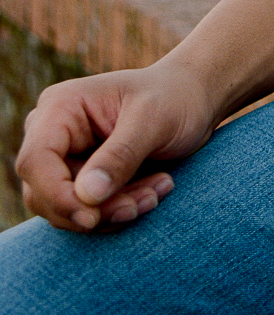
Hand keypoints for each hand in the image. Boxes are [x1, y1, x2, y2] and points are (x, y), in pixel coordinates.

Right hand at [17, 61, 216, 231]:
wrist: (195, 99)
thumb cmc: (175, 97)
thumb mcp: (154, 119)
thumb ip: (120, 155)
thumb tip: (86, 196)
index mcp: (61, 108)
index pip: (36, 161)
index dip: (57, 196)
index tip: (93, 217)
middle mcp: (53, 134)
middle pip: (46, 193)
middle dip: (95, 208)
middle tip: (146, 201)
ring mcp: (65, 159)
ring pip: (68, 208)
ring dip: (113, 212)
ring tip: (158, 192)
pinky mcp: (83, 180)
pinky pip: (88, 211)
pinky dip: (120, 210)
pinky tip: (156, 191)